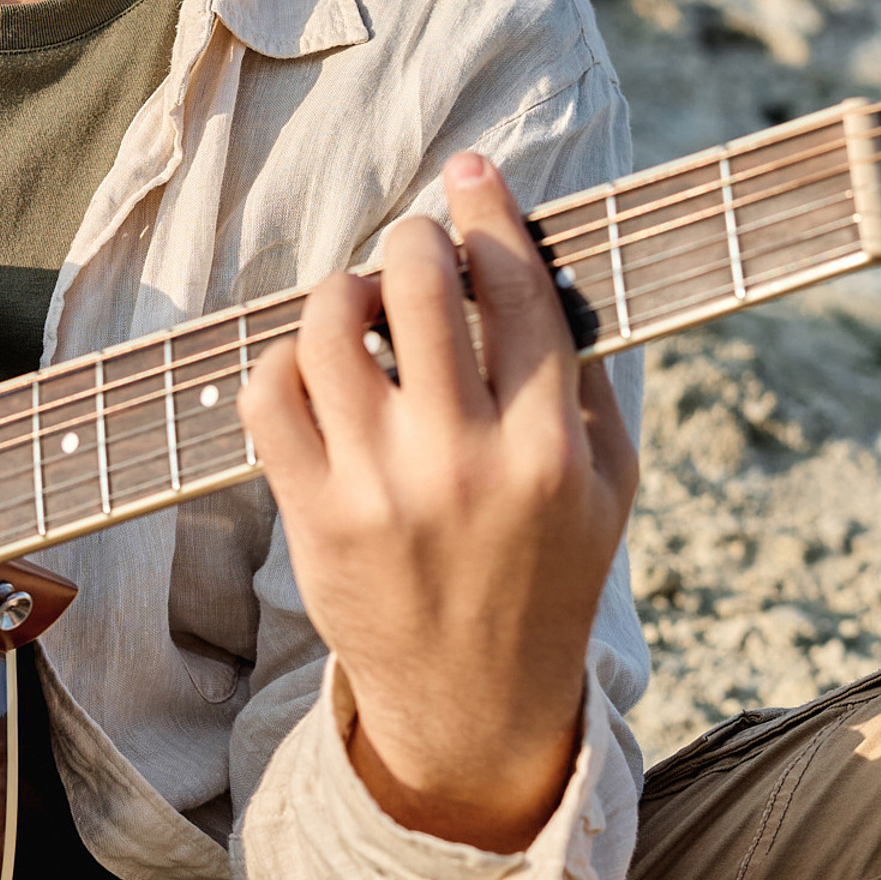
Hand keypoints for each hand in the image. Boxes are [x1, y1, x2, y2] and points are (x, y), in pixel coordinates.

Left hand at [241, 151, 637, 852]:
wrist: (475, 707)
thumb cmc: (546, 579)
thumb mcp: (609, 488)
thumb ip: (587, 379)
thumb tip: (538, 265)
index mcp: (551, 446)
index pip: (515, 287)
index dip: (488, 211)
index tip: (470, 172)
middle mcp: (465, 459)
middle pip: (417, 283)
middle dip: (413, 241)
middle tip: (414, 254)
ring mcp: (380, 488)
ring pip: (330, 326)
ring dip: (341, 291)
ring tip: (359, 307)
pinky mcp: (315, 516)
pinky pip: (270, 394)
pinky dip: (283, 360)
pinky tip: (314, 371)